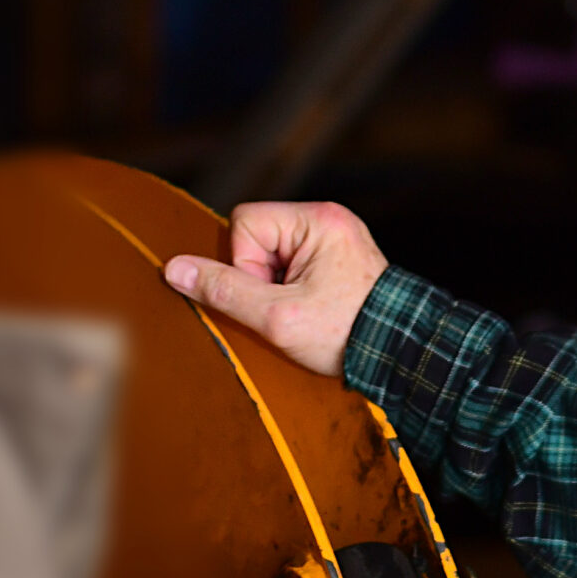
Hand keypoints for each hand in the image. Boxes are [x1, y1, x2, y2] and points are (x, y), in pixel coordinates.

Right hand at [162, 200, 387, 377]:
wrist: (403, 358)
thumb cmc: (349, 335)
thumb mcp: (278, 317)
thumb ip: (224, 291)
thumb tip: (173, 269)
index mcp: (320, 219)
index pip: (245, 222)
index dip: (246, 264)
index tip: (274, 297)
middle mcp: (330, 220)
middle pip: (257, 238)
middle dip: (262, 277)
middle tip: (291, 308)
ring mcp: (337, 240)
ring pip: (273, 255)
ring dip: (277, 288)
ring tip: (306, 312)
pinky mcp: (339, 262)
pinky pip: (294, 267)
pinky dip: (294, 292)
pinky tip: (313, 313)